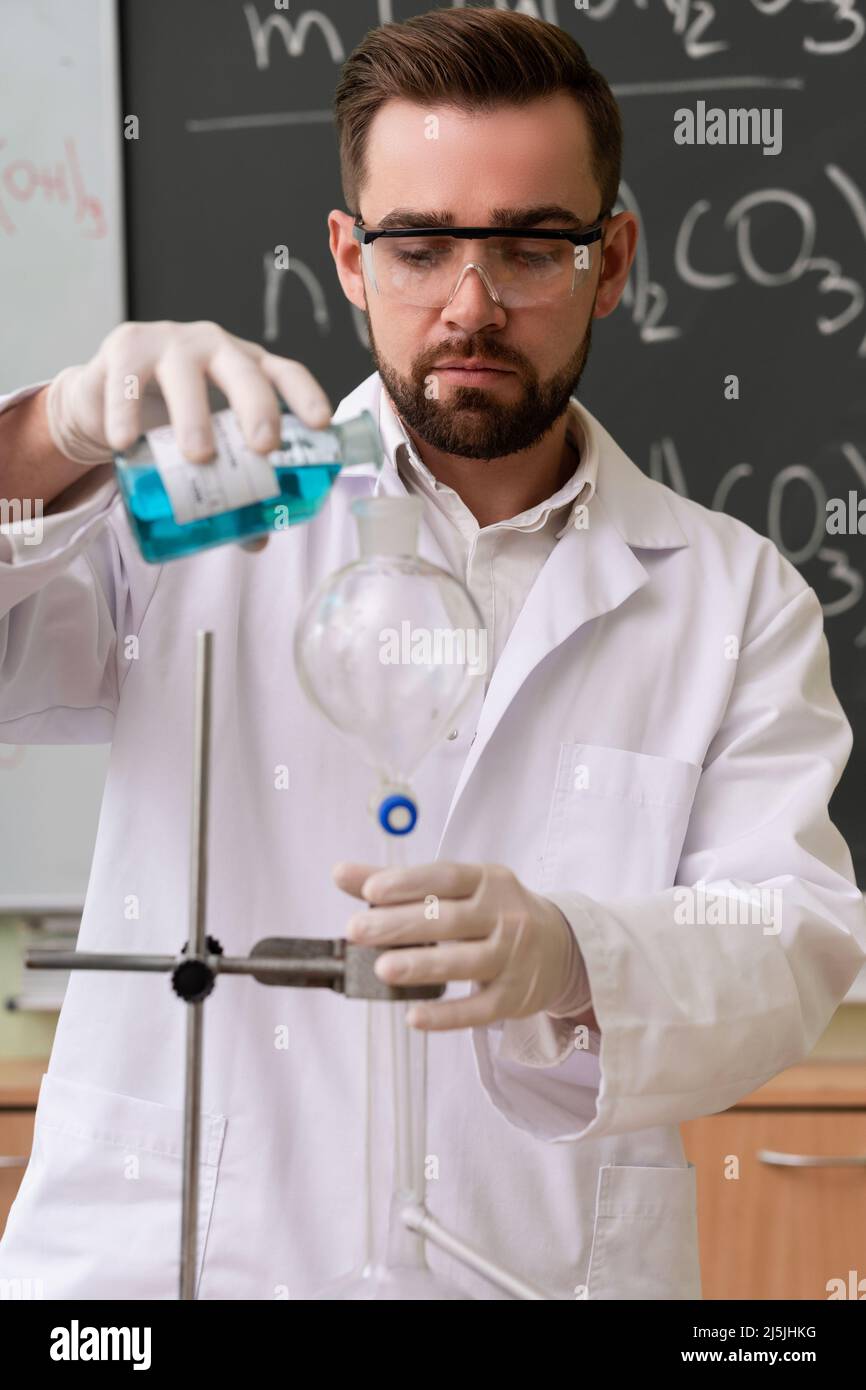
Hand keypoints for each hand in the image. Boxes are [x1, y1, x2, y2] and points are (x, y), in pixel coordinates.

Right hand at [42, 320, 332, 552]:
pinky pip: (125, 381)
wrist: (107, 396)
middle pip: (243, 372)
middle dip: (257, 408)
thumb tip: (258, 539)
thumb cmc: (171, 417)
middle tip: (263, 447)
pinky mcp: (124, 349)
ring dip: (193, 416)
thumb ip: (231, 486)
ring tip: (199, 457)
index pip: (284, 373)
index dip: (305, 395)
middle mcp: (214, 348)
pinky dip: (124, 413)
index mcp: (246, 369)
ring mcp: (168, 344)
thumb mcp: (206, 444)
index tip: (321, 424)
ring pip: (185, 375)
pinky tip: (125, 443)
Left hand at [334, 860, 582, 1030]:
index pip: (447, 878)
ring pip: (465, 963)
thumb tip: (341, 874)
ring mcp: (512, 958)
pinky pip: (478, 1010)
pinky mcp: (513, 997)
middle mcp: (505, 916)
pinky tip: (414, 1016)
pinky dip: (446, 1016)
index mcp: (488, 881)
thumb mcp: (458, 888)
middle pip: (450, 921)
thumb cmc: (494, 912)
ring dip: (423, 966)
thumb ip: (399, 882)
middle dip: (401, 926)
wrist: (561, 947)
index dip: (409, 883)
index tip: (371, 891)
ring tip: (382, 970)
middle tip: (357, 931)